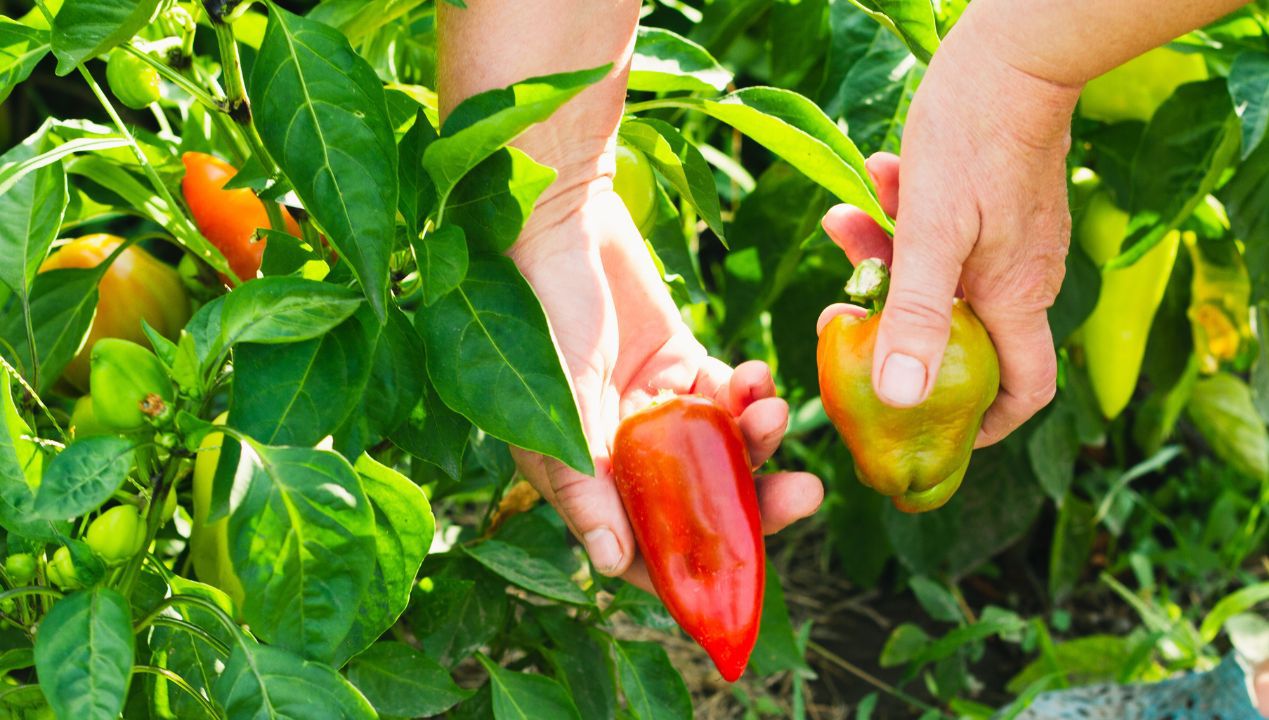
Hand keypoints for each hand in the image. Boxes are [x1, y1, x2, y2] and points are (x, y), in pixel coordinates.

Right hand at [509, 187, 822, 588]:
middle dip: (753, 505)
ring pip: (722, 450)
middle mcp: (618, 449)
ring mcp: (653, 406)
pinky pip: (729, 396)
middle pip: (696, 502)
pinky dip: (749, 393)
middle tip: (801, 496)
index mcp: (581, 472)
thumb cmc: (538, 309)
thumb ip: (585, 482)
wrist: (558, 218)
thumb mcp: (556, 402)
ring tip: (774, 412)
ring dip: (758, 441)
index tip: (744, 572)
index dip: (688, 568)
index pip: (639, 545)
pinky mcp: (680, 361)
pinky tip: (754, 376)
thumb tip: (612, 565)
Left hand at [820, 20, 1080, 445]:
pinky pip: (938, 230)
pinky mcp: (993, 204)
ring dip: (884, 253)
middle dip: (894, 320)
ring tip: (844, 221)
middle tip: (844, 308)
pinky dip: (900, 216)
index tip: (938, 434)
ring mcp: (1007, 240)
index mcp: (1016, 297)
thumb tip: (904, 397)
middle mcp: (1019, 277)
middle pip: (956, 330)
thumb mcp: (930, 234)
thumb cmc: (975, 138)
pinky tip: (876, 179)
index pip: (1023, 390)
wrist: (1010, 54)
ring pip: (935, 272)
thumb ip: (917, 315)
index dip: (987, 423)